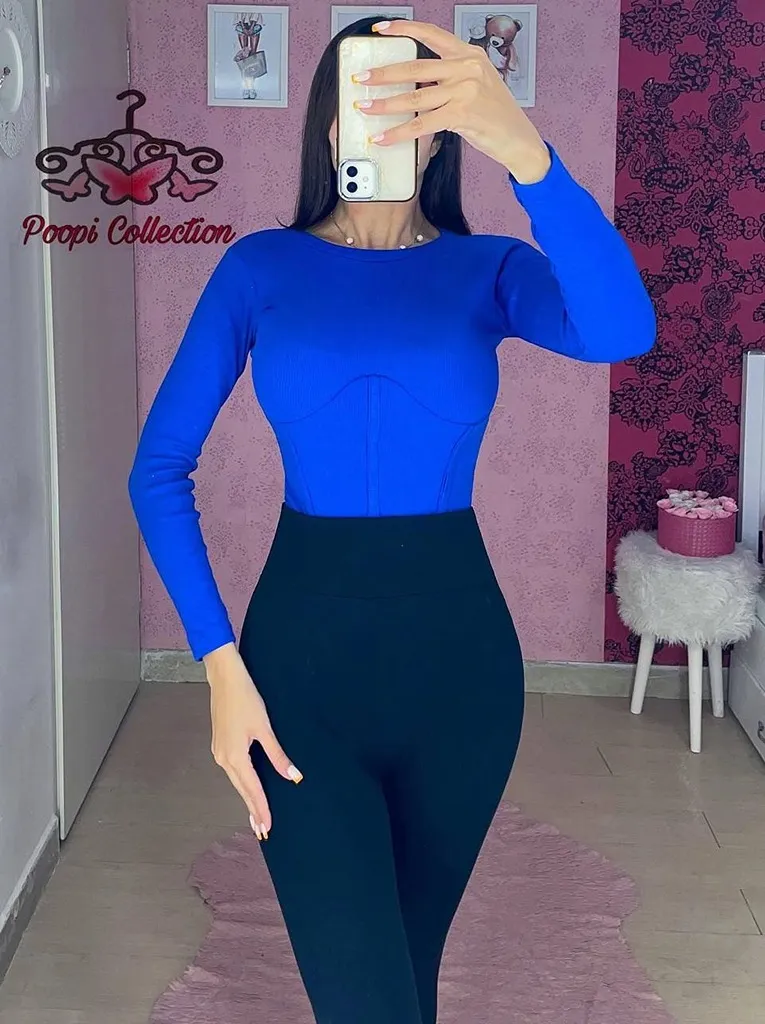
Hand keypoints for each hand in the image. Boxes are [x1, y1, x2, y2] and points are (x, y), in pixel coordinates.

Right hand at [204, 643, 301, 838]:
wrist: (224, 678)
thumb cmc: (245, 699)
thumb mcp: (264, 728)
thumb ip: (278, 755)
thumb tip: (293, 777)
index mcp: (234, 757)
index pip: (252, 790)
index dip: (261, 809)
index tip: (268, 829)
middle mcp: (223, 759)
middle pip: (242, 790)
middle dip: (253, 810)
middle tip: (263, 831)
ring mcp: (219, 752)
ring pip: (237, 782)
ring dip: (247, 798)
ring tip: (257, 816)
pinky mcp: (220, 745)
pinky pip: (233, 771)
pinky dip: (242, 784)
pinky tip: (248, 789)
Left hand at [356, 20, 550, 184]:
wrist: (518, 139)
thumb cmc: (496, 115)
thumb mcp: (476, 86)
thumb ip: (449, 79)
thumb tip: (414, 82)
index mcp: (469, 55)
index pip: (432, 34)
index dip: (405, 28)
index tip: (381, 29)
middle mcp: (467, 67)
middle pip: (415, 66)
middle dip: (383, 73)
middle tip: (361, 78)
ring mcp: (465, 89)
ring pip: (414, 96)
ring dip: (385, 104)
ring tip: (364, 108)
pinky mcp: (462, 113)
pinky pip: (422, 124)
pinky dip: (399, 132)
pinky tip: (384, 137)